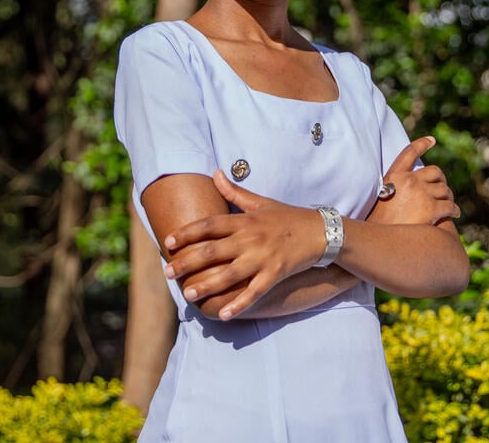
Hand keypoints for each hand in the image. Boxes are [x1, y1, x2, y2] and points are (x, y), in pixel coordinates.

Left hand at [162, 170, 323, 320]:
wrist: (321, 232)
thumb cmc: (287, 217)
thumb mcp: (261, 202)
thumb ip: (235, 191)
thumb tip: (215, 173)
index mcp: (245, 220)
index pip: (210, 225)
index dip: (188, 232)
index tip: (169, 241)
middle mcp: (250, 239)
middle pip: (212, 251)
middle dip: (187, 262)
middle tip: (167, 272)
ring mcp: (263, 258)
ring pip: (229, 274)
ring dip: (207, 285)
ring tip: (188, 295)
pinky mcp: (275, 274)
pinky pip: (254, 292)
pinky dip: (239, 304)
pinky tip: (224, 315)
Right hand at [367, 136, 460, 225]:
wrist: (379, 241)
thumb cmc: (377, 224)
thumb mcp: (379, 199)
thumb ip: (394, 190)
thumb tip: (404, 193)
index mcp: (394, 176)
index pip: (409, 153)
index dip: (421, 144)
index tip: (432, 140)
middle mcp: (409, 180)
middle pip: (434, 172)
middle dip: (441, 179)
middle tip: (442, 188)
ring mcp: (421, 193)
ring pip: (444, 189)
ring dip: (448, 196)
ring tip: (449, 204)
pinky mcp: (431, 209)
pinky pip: (450, 206)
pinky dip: (454, 209)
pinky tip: (454, 213)